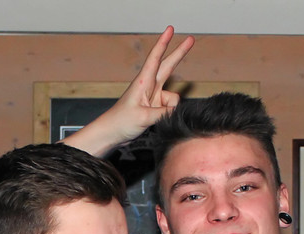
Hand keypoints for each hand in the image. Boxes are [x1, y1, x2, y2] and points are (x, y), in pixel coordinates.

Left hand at [63, 26, 194, 156]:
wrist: (112, 133)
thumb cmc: (121, 121)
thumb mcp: (143, 117)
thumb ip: (164, 112)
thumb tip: (176, 110)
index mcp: (143, 82)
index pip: (155, 58)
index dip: (163, 43)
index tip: (170, 30)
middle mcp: (150, 87)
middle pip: (168, 66)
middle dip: (179, 53)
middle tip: (191, 39)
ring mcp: (153, 97)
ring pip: (173, 97)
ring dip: (169, 109)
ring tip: (152, 118)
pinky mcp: (155, 107)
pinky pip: (170, 109)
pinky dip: (168, 115)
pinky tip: (155, 121)